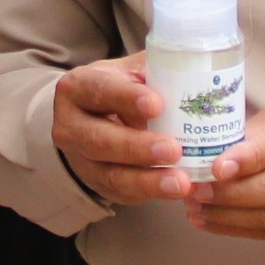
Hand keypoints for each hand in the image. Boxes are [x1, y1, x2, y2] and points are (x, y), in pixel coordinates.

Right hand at [52, 57, 190, 207]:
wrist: (94, 117)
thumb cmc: (123, 87)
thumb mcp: (132, 71)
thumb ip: (155, 71)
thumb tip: (194, 77)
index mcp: (79, 87)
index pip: (101, 90)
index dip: (127, 97)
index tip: (156, 105)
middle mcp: (71, 125)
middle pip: (101, 140)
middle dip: (138, 147)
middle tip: (174, 150)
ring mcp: (81, 160)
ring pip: (111, 174)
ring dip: (148, 181)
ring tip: (181, 183)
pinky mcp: (97, 184)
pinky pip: (123, 193)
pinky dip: (151, 193)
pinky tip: (177, 191)